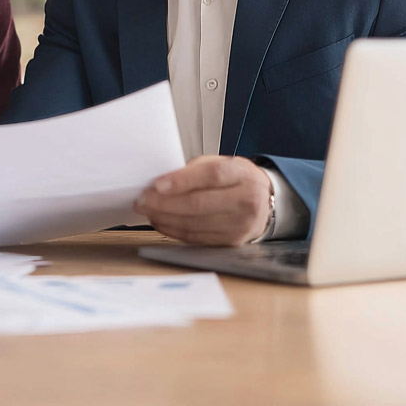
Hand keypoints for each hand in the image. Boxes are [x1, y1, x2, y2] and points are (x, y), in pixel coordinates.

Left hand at [133, 155, 272, 245]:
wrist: (264, 200)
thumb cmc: (235, 178)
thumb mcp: (220, 163)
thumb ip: (194, 170)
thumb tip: (161, 181)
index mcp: (241, 174)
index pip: (211, 176)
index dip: (182, 181)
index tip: (157, 185)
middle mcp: (246, 200)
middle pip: (200, 204)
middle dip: (165, 203)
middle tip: (142, 200)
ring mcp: (242, 225)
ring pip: (196, 224)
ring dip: (166, 218)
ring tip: (148, 211)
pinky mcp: (233, 242)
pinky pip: (198, 238)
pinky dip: (175, 230)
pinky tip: (161, 222)